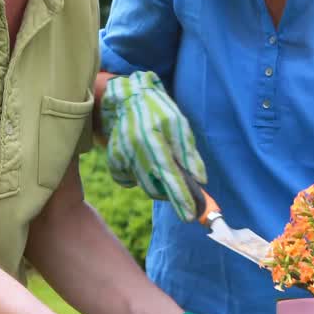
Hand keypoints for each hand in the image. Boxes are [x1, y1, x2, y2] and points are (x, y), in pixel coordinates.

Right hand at [101, 71, 206, 221]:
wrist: (128, 98)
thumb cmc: (159, 111)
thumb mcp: (180, 125)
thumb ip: (189, 153)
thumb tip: (200, 180)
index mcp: (153, 140)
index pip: (170, 176)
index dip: (181, 198)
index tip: (190, 215)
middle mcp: (134, 151)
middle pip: (155, 188)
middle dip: (171, 194)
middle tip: (182, 191)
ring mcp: (120, 157)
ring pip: (144, 186)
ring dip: (158, 185)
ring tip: (164, 167)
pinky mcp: (112, 161)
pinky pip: (129, 180)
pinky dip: (141, 178)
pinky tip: (145, 161)